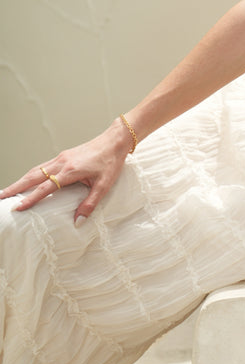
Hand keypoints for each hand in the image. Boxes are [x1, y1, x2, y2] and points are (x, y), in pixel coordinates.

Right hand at [0, 119, 133, 224]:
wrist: (115, 141)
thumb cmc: (111, 162)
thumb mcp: (104, 186)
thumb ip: (90, 204)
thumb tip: (78, 222)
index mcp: (70, 171)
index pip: (46, 187)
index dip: (31, 198)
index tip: (17, 208)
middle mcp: (62, 163)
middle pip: (33, 176)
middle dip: (15, 187)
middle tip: (1, 197)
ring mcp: (61, 158)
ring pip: (35, 170)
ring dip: (21, 180)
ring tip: (8, 191)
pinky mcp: (63, 156)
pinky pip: (42, 166)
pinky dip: (31, 175)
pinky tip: (27, 181)